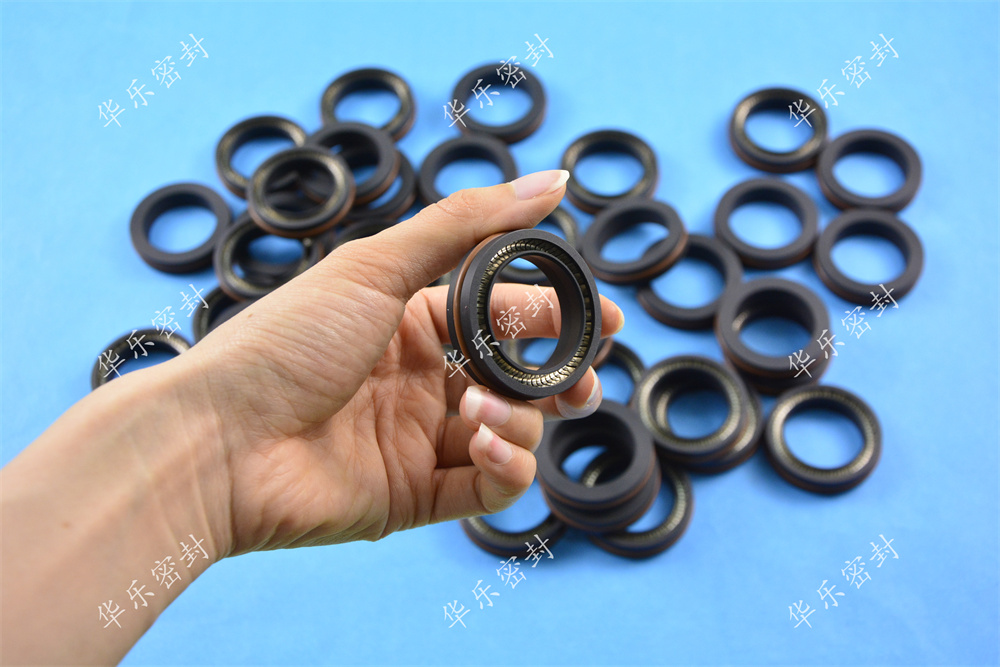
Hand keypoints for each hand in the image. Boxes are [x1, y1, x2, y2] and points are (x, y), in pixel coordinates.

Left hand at [181, 170, 624, 555]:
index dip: (559, 315)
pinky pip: (493, 485)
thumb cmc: (285, 342)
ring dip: (521, 416)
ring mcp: (422, 439)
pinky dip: (509, 464)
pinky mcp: (418, 496)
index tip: (603, 316)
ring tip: (484, 406)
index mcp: (413, 319)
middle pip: (523, 376)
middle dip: (563, 375)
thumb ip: (469, 224)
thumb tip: (555, 179)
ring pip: (516, 429)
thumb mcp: (377, 265)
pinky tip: (487, 442)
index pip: (507, 312)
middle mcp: (424, 379)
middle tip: (583, 375)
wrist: (214, 442)